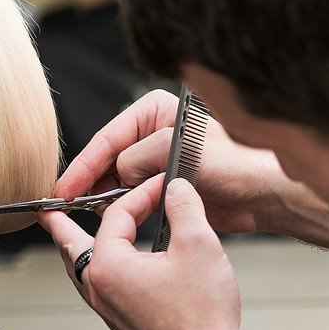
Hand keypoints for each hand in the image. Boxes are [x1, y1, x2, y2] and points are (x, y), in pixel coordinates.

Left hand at [39, 177, 242, 329]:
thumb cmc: (202, 315)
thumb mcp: (198, 244)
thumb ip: (184, 207)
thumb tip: (177, 188)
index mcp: (109, 266)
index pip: (116, 215)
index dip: (141, 193)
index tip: (161, 186)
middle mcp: (99, 289)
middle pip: (71, 246)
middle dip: (60, 224)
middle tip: (47, 210)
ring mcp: (108, 310)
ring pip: (81, 270)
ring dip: (75, 249)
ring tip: (69, 238)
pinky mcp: (122, 324)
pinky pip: (97, 289)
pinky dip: (96, 270)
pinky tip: (111, 270)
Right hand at [55, 90, 301, 233]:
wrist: (262, 195)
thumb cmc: (233, 165)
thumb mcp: (173, 152)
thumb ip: (136, 158)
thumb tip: (117, 173)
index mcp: (155, 112)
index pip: (108, 137)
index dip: (84, 164)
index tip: (66, 187)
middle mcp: (153, 133)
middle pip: (108, 158)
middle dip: (91, 180)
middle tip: (69, 203)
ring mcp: (157, 161)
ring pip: (117, 179)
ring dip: (105, 195)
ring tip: (91, 210)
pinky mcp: (163, 186)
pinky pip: (132, 195)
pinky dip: (120, 206)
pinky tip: (112, 217)